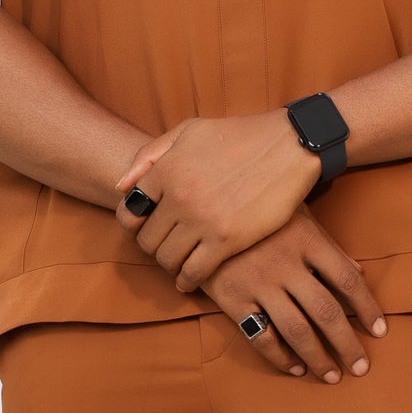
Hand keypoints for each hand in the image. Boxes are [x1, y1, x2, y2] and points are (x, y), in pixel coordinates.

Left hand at [113, 112, 321, 288]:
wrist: (290, 145)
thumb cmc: (239, 135)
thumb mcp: (189, 131)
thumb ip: (150, 155)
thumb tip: (121, 188)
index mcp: (166, 170)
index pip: (129, 212)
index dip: (132, 226)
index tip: (144, 230)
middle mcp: (179, 197)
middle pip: (146, 241)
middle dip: (151, 248)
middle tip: (164, 248)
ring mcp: (202, 220)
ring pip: (167, 259)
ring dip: (169, 266)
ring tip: (178, 264)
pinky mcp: (227, 239)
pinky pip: (194, 272)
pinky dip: (187, 281)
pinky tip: (189, 281)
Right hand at [195, 216, 386, 383]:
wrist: (202, 210)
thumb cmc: (258, 213)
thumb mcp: (298, 217)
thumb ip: (329, 246)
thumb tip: (359, 274)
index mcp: (308, 241)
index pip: (348, 281)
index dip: (368, 309)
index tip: (380, 331)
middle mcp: (286, 265)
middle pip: (327, 313)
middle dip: (348, 345)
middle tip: (361, 368)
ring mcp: (258, 284)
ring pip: (297, 331)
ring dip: (318, 359)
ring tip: (332, 376)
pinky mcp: (233, 299)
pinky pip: (261, 336)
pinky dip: (281, 358)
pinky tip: (295, 369)